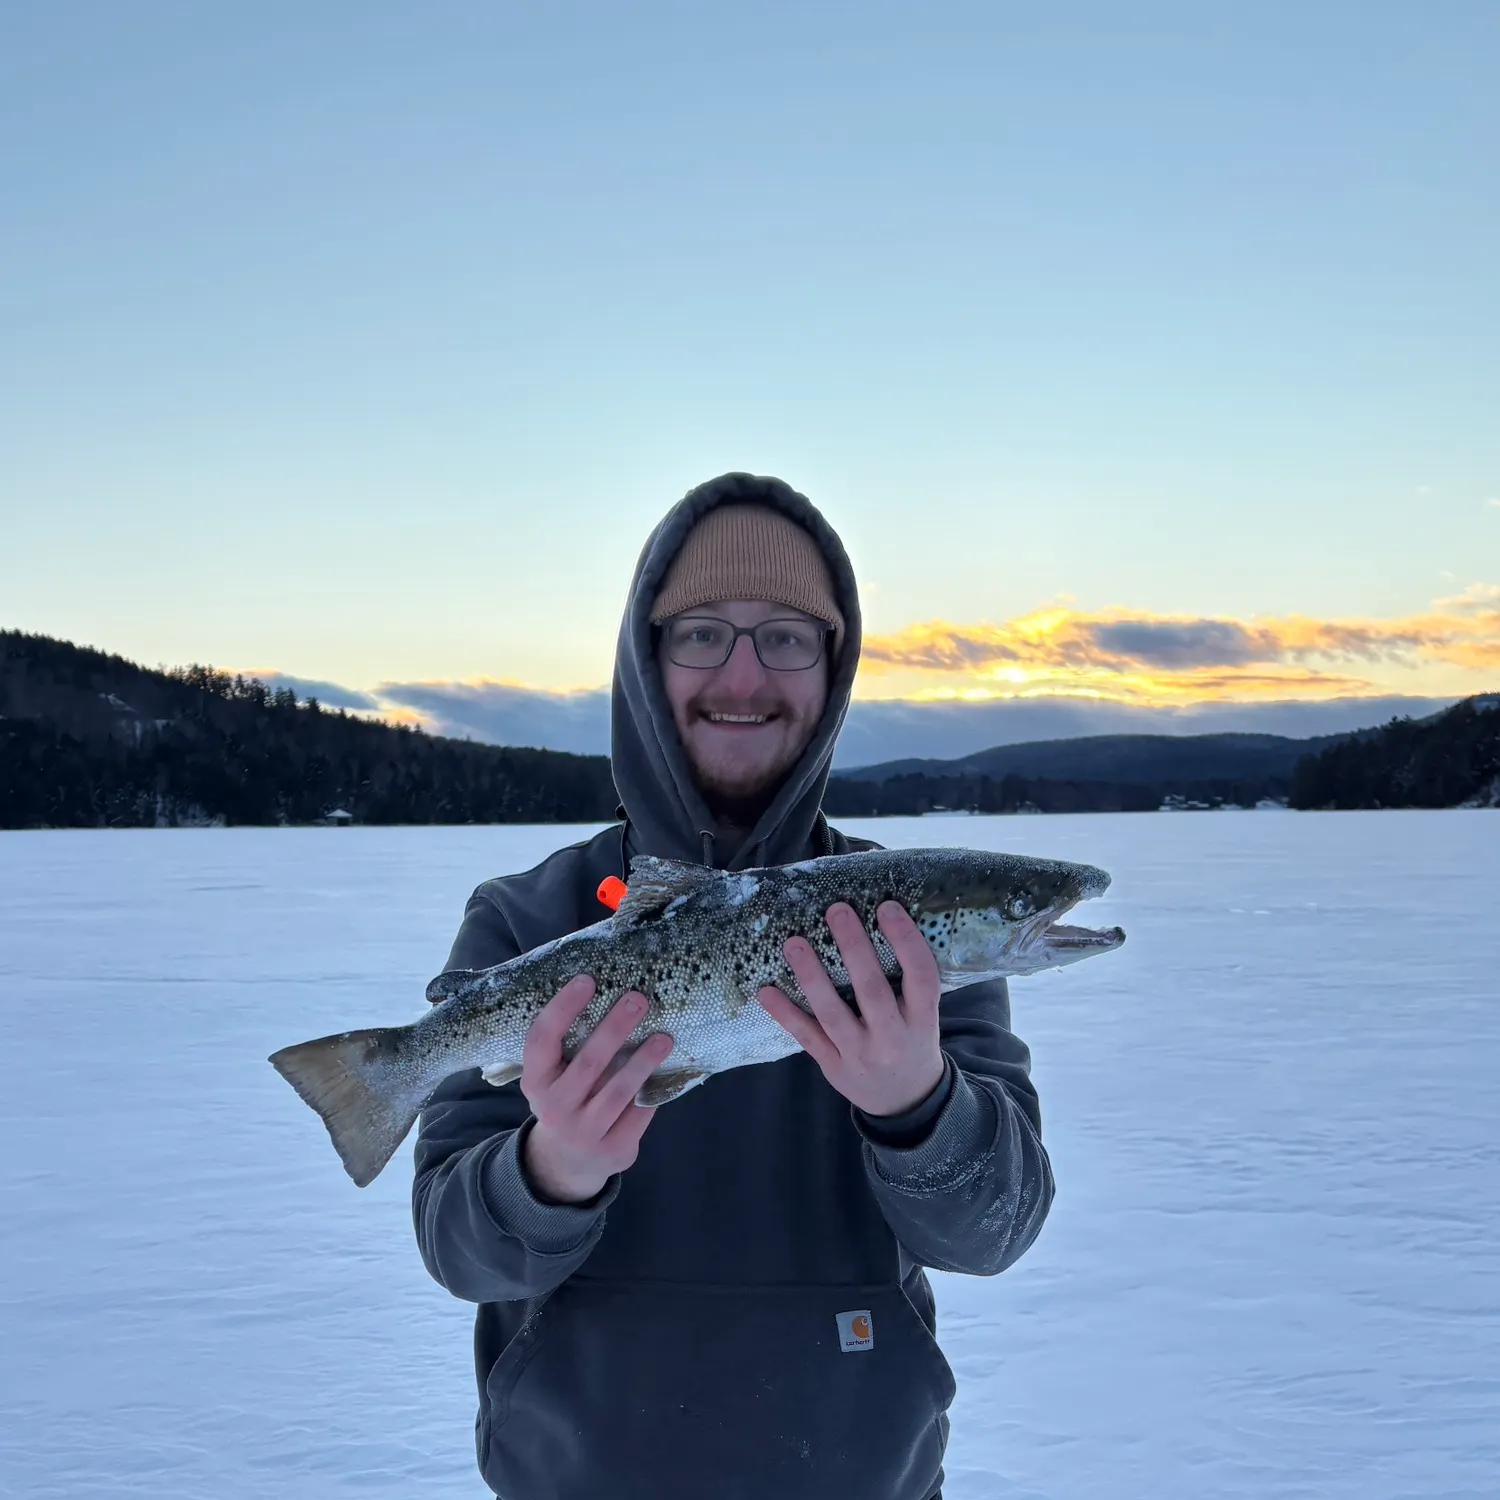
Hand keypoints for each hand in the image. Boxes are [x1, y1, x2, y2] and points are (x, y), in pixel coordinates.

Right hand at [520, 974, 673, 1203]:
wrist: (565, 1164)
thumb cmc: (565, 1100)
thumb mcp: (553, 1078)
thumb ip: (571, 1048)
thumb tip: (614, 996)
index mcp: (535, 1082)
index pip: (542, 1039)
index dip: (563, 1008)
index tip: (587, 979)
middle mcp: (554, 1108)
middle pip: (588, 1063)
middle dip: (615, 1028)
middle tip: (638, 999)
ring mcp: (583, 1133)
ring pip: (619, 1091)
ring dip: (644, 1061)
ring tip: (664, 1038)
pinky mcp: (613, 1150)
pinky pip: (639, 1114)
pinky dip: (652, 1091)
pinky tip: (666, 1072)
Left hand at [757, 901, 945, 1117]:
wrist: (905, 1102)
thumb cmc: (912, 1041)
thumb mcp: (924, 1016)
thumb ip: (907, 982)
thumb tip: (879, 921)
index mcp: (923, 1020)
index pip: (921, 976)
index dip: (905, 940)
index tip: (886, 907)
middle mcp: (893, 1038)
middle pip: (872, 991)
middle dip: (854, 948)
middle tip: (837, 910)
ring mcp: (860, 1055)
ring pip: (832, 1013)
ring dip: (811, 976)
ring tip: (794, 943)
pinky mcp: (833, 1066)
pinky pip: (806, 1036)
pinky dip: (785, 1014)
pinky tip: (765, 991)